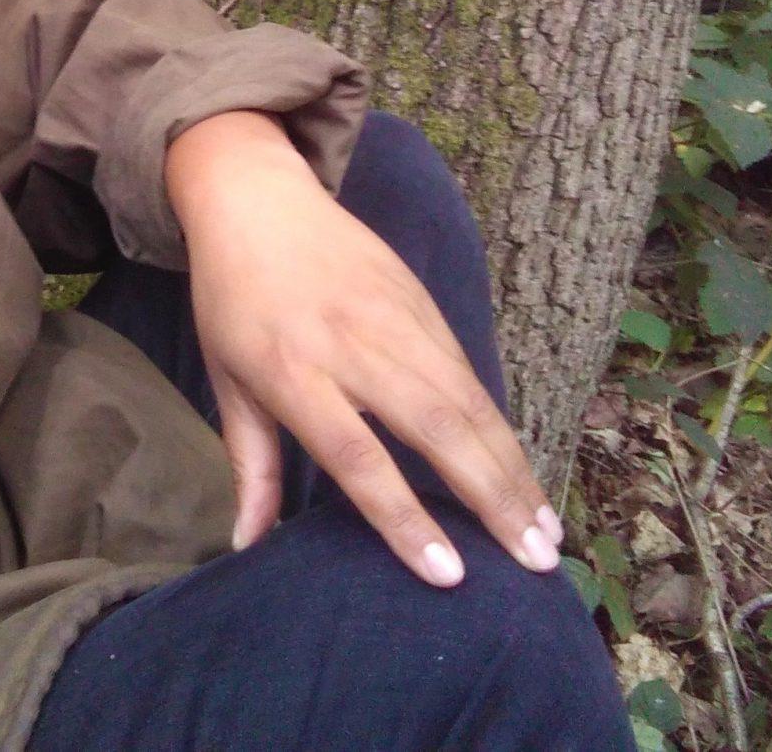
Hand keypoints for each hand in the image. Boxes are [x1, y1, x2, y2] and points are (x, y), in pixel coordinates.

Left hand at [163, 111, 563, 588]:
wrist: (255, 197)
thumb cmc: (231, 299)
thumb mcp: (224, 379)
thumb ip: (249, 463)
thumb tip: (247, 545)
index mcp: (290, 370)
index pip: (354, 454)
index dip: (401, 516)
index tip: (448, 573)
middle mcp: (351, 345)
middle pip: (433, 425)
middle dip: (490, 497)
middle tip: (535, 561)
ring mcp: (394, 318)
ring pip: (467, 399)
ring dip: (512, 467)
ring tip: (547, 530)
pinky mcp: (421, 300)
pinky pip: (467, 371)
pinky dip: (499, 424)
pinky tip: (523, 469)